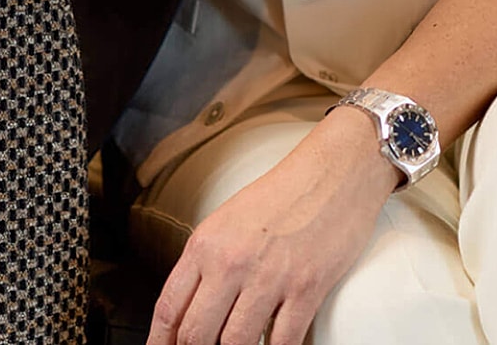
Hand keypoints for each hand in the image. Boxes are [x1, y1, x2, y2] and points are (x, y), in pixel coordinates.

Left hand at [147, 106, 398, 344]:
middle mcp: (232, 261)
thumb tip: (192, 313)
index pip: (169, 309)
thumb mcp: (230, 220)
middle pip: (196, 336)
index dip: (161, 343)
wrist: (336, 169)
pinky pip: (281, 344)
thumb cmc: (285, 193)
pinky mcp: (307, 289)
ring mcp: (270, 277)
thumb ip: (207, 265)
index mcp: (207, 242)